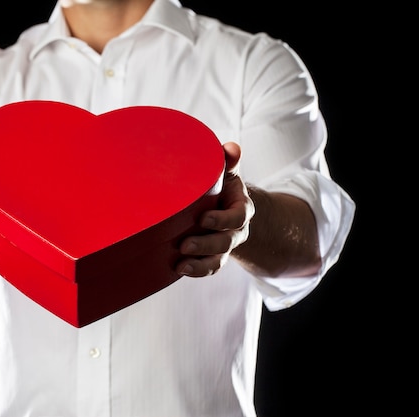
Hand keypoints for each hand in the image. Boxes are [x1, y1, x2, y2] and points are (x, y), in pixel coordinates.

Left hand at [176, 142, 253, 276]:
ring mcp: (224, 246)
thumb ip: (228, 161)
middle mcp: (235, 230)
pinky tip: (177, 268)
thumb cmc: (223, 185)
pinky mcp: (212, 256)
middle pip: (225, 242)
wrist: (228, 207)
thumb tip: (231, 148)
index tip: (202, 218)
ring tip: (180, 265)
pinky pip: (208, 268)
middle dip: (205, 245)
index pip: (237, 217)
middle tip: (184, 245)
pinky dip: (195, 271)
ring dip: (199, 265)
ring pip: (217, 260)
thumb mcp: (227, 172)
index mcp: (241, 207)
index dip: (222, 220)